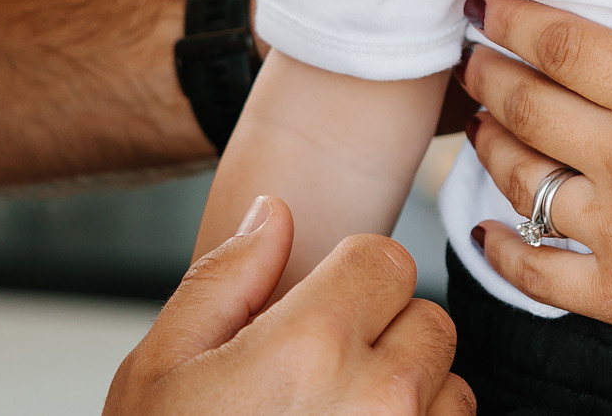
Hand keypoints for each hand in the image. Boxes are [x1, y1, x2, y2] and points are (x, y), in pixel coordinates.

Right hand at [105, 194, 472, 415]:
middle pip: (428, 319)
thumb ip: (225, 280)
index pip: (388, 260)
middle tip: (320, 383)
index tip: (314, 318)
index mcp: (311, 346)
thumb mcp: (161, 370)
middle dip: (383, 339)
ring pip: (450, 387)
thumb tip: (274, 214)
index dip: (349, 283)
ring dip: (410, 399)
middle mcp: (377, 398)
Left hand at [460, 0, 611, 399]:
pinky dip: (501, 248)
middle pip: (530, 105)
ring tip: (478, 121)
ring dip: (492, 145)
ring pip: (522, 181)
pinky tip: (486, 231)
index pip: (566, 44)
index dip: (515, 16)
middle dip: (490, 71)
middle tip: (469, 50)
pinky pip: (537, 271)